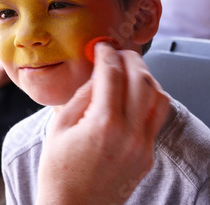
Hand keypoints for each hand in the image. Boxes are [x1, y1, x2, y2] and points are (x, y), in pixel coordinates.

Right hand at [37, 43, 169, 204]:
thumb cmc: (58, 170)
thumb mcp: (59, 126)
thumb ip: (81, 96)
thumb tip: (96, 75)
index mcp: (102, 124)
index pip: (112, 74)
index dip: (107, 54)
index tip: (101, 47)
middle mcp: (129, 133)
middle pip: (141, 80)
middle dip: (130, 59)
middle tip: (117, 53)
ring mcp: (142, 146)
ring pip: (159, 97)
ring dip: (145, 78)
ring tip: (128, 72)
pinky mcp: (147, 156)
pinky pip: (156, 118)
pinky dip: (148, 100)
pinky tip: (132, 97)